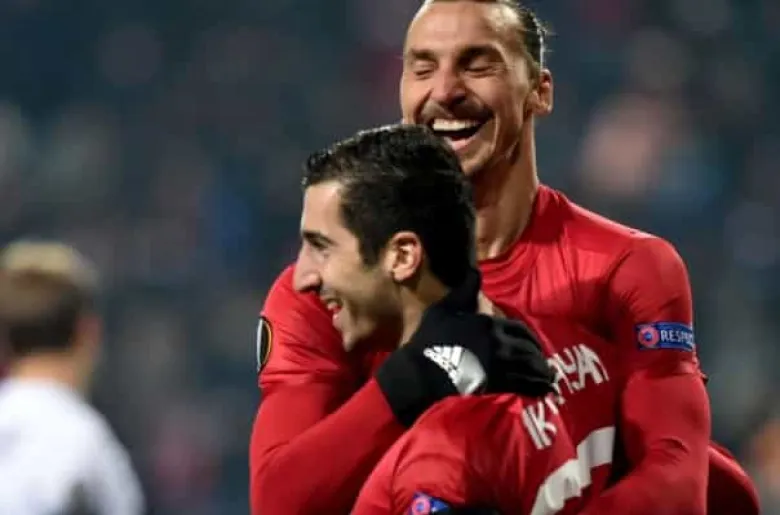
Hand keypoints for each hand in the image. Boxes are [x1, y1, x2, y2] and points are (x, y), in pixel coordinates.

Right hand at [375, 269, 554, 426]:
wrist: (422, 372)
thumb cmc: (429, 340)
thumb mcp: (443, 309)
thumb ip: (463, 292)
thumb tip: (474, 271)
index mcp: (489, 323)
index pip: (519, 329)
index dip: (530, 337)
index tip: (534, 344)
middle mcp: (500, 343)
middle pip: (529, 349)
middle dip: (538, 356)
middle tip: (543, 363)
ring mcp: (500, 364)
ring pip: (530, 367)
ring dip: (542, 373)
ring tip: (548, 379)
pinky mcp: (497, 384)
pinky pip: (524, 385)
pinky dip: (536, 388)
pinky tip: (542, 392)